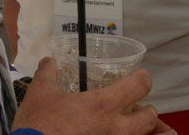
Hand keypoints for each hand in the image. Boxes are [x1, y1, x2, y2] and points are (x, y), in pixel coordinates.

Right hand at [12, 58, 171, 134]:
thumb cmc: (39, 124)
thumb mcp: (40, 92)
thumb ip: (47, 73)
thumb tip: (48, 62)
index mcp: (103, 105)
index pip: (139, 85)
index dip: (142, 78)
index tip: (139, 77)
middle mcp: (115, 129)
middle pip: (150, 119)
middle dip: (148, 112)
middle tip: (139, 109)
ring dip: (141, 131)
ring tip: (130, 127)